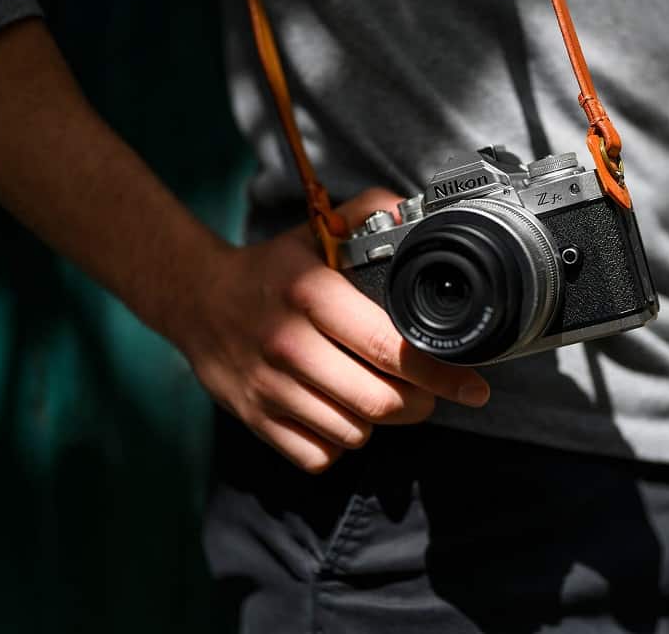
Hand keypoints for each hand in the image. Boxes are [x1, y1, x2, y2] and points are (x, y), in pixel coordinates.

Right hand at [172, 187, 489, 472]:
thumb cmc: (272, 270)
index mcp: (311, 294)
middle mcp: (288, 344)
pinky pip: (319, 455)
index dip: (439, 373)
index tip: (472, 385)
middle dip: (420, 403)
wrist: (196, 298)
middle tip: (428, 392)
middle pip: (380, 402)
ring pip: (354, 432)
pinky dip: (339, 443)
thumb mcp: (317, 232)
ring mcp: (268, 387)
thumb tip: (416, 213)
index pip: (387, 347)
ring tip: (380, 395)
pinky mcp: (255, 418)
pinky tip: (341, 414)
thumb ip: (370, 214)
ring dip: (379, 421)